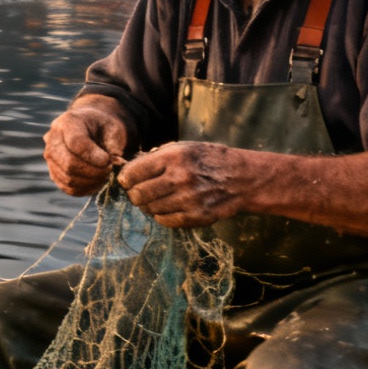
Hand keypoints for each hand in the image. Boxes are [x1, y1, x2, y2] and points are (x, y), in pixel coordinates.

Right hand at [42, 96, 130, 195]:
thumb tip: (114, 163)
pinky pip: (67, 187)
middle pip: (68, 163)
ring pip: (67, 178)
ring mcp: (50, 157)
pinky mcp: (54, 172)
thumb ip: (114, 145)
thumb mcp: (114, 128)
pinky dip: (85, 189)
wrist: (94, 129)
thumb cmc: (105, 128)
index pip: (75, 143)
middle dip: (93, 172)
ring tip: (104, 175)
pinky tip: (97, 181)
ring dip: (90, 182)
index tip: (109, 161)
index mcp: (68, 121)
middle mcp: (53, 138)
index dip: (94, 157)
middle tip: (109, 170)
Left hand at [118, 142, 253, 227]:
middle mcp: (180, 178)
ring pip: (150, 209)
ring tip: (155, 199)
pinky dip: (161, 216)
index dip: (126, 178)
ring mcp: (188, 199)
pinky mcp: (196, 216)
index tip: (126, 180)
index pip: (134, 172)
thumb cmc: (208, 160)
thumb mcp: (184, 148)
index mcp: (174, 157)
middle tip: (137, 192)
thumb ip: (157, 157)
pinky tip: (167, 207)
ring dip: (148, 205)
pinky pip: (165, 221)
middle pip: (138, 194)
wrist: (241, 178)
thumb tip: (130, 169)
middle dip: (134, 194)